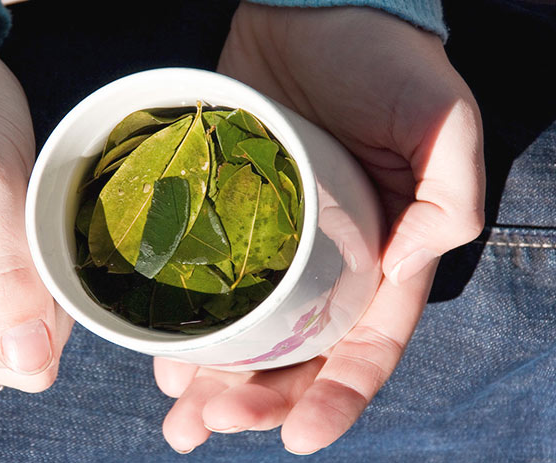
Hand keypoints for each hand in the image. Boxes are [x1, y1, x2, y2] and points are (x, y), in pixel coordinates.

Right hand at [0, 0, 72, 391]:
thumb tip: (30, 361)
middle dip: (39, 290)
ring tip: (15, 222)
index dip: (39, 296)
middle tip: (23, 220)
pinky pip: (21, 317)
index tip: (31, 230)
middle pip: (9, 350)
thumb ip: (2, 273)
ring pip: (21, 339)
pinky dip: (37, 279)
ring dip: (40, 282)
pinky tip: (18, 236)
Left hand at [156, 4, 483, 453]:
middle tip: (205, 432)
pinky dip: (185, 329)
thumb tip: (402, 270)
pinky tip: (160, 361)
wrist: (308, 7)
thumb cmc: (384, 61)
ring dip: (212, 383)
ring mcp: (270, 245)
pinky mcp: (223, 218)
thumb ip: (446, 199)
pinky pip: (204, 287)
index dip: (335, 398)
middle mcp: (325, 263)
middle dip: (255, 401)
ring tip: (179, 421)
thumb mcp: (439, 123)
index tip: (296, 437)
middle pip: (292, 356)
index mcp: (382, 256)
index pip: (363, 346)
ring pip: (243, 334)